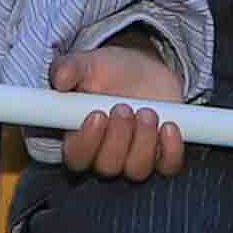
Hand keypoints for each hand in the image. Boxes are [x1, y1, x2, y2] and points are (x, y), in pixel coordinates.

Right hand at [48, 40, 186, 178]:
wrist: (142, 70)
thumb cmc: (108, 72)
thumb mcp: (87, 64)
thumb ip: (69, 69)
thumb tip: (61, 78)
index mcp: (80, 138)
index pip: (76, 157)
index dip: (86, 143)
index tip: (97, 116)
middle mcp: (105, 155)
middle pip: (107, 166)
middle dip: (118, 139)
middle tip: (124, 108)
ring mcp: (135, 158)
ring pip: (137, 169)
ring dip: (144, 142)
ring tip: (146, 111)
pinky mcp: (163, 155)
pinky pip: (168, 166)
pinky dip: (171, 150)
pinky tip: (169, 126)